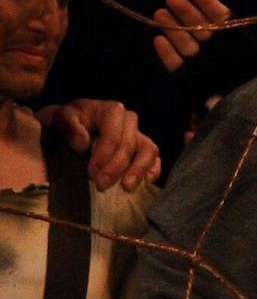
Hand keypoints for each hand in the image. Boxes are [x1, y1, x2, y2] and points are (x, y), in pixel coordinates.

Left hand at [36, 98, 161, 190]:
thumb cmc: (65, 122)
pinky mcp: (142, 147)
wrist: (69, 124)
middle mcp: (129, 120)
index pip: (113, 134)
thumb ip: (69, 127)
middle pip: (130, 144)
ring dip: (139, 169)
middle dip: (117, 166)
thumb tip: (84, 144)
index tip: (92, 174)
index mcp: (111, 111)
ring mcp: (138, 134)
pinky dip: (153, 169)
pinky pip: (154, 157)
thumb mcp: (59, 118)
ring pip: (148, 149)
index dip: (105, 155)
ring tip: (127, 187)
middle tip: (101, 185)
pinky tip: (147, 182)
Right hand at [154, 0, 256, 71]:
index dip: (206, 2)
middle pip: (197, 26)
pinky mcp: (190, 81)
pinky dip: (166, 54)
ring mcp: (202, 65)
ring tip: (160, 12)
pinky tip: (159, 39)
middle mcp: (217, 50)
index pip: (218, 16)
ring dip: (171, 27)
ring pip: (183, 42)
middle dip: (185, 11)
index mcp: (236, 40)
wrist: (253, 107)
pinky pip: (175, 65)